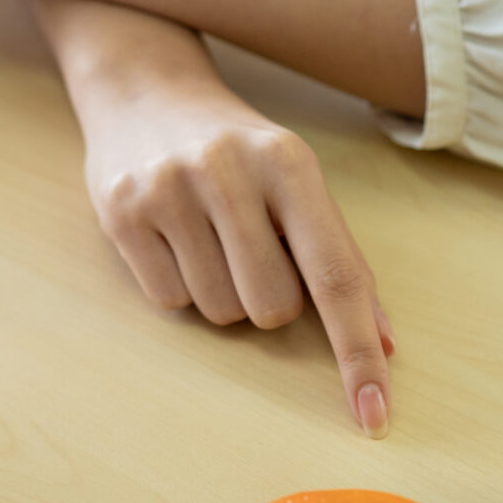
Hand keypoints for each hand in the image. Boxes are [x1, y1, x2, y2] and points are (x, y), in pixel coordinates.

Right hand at [81, 70, 396, 437]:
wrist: (143, 88)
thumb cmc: (235, 148)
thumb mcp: (294, 179)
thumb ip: (337, 254)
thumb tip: (381, 344)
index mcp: (288, 162)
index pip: (335, 275)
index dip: (356, 350)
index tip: (373, 414)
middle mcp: (226, 171)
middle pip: (271, 309)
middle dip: (268, 299)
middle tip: (248, 249)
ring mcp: (167, 190)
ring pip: (218, 312)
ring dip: (221, 293)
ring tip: (206, 236)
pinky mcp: (121, 213)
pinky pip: (169, 302)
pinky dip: (178, 285)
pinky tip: (171, 238)